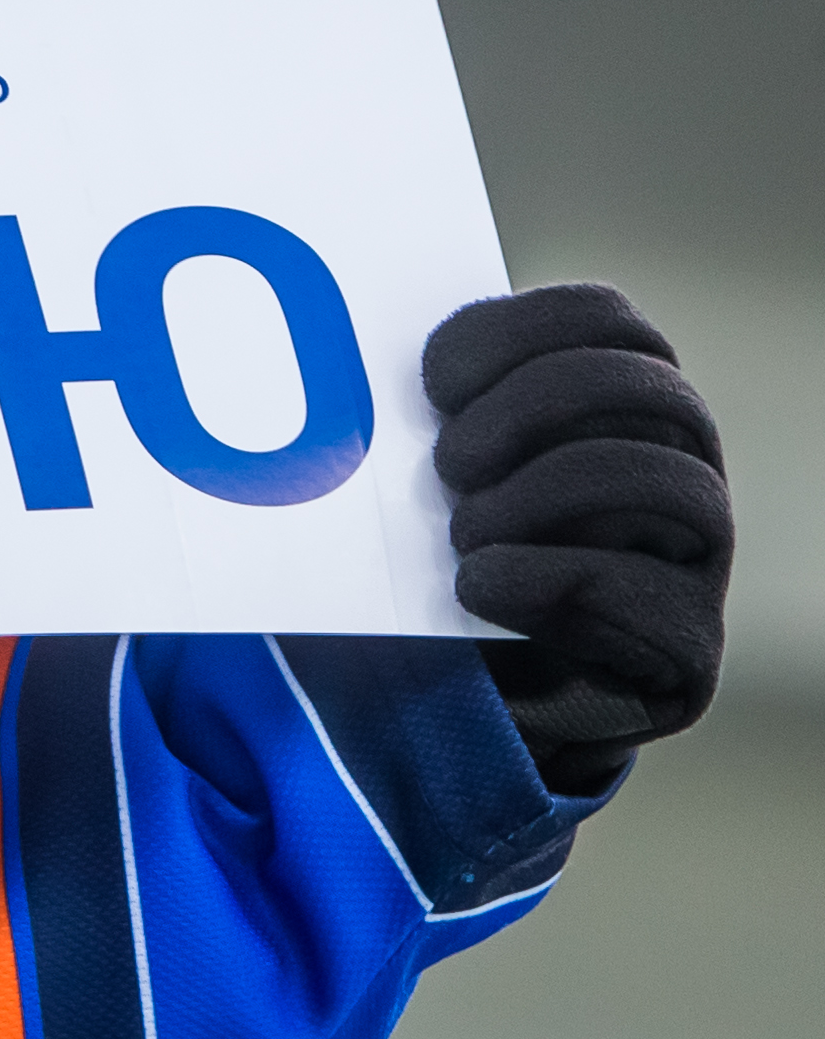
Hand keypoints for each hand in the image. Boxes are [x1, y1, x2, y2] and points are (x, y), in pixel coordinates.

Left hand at [426, 283, 728, 790]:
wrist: (437, 718)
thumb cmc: (413, 579)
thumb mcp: (405, 490)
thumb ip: (411, 424)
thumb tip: (344, 356)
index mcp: (612, 409)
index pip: (609, 320)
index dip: (526, 328)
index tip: (433, 381)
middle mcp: (674, 471)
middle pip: (649, 387)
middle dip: (536, 408)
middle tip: (448, 462)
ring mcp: (694, 562)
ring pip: (671, 482)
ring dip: (550, 493)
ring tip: (465, 534)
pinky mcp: (684, 653)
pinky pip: (653, 598)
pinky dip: (553, 580)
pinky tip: (479, 586)